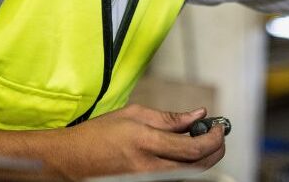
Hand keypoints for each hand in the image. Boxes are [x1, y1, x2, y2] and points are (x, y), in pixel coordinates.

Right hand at [47, 104, 224, 179]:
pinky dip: (185, 167)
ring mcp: (144, 181)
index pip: (194, 148)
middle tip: (218, 137)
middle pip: (197, 167)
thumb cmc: (98, 135)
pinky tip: (184, 155)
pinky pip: (173, 178)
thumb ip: (170, 117)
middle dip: (216, 151)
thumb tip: (198, 114)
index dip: (214, 138)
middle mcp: (148, 167)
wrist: (69, 160)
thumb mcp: (134, 115)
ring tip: (201, 143)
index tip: (219, 128)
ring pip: (188, 175)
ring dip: (202, 159)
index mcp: (146, 143)